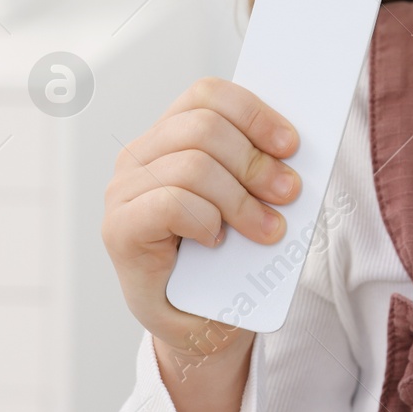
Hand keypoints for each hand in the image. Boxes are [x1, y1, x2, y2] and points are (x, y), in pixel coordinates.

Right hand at [102, 77, 299, 382]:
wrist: (198, 317)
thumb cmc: (226, 254)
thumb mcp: (250, 199)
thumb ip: (263, 166)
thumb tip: (294, 146)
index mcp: (171, 134)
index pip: (208, 94)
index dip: (254, 112)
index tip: (292, 144)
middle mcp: (140, 156)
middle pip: (205, 128)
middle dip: (254, 161)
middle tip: (289, 193)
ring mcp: (124, 192)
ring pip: (193, 166)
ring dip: (241, 200)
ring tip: (269, 230)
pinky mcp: (118, 229)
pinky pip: (170, 204)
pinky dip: (204, 221)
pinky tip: (217, 239)